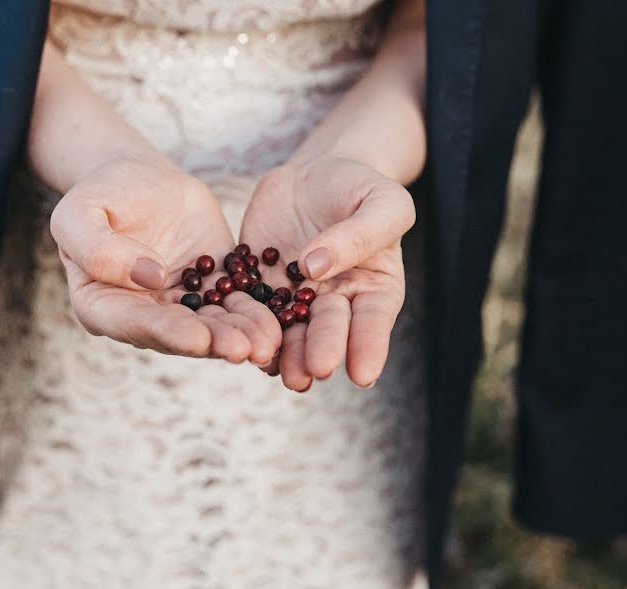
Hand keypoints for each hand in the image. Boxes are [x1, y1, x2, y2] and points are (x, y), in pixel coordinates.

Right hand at [51, 157, 281, 363]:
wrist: (139, 179)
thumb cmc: (100, 194)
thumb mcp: (79, 212)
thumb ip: (99, 248)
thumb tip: (150, 278)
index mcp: (102, 305)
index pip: (134, 324)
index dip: (167, 333)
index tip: (198, 338)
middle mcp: (143, 316)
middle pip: (179, 335)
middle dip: (213, 343)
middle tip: (244, 349)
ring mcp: (180, 307)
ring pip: (212, 327)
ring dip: (240, 336)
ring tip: (267, 342)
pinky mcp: (211, 290)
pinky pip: (235, 305)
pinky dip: (256, 314)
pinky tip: (280, 320)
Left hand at [240, 156, 415, 389]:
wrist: (316, 174)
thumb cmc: (361, 188)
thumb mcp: (382, 202)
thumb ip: (358, 234)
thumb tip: (316, 267)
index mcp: (374, 289)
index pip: (373, 321)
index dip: (368, 348)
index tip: (362, 375)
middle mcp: (335, 302)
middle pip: (327, 331)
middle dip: (321, 352)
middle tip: (315, 371)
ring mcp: (295, 298)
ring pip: (290, 332)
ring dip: (285, 355)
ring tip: (281, 373)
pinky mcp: (260, 286)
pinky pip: (253, 309)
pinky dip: (248, 327)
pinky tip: (244, 344)